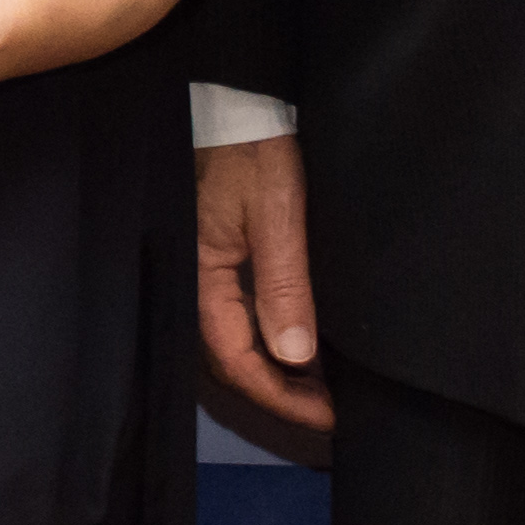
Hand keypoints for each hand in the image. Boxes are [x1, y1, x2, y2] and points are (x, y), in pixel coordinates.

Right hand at [194, 133, 332, 439]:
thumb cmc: (255, 153)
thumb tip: (295, 357)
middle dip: (278, 396)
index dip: (281, 397)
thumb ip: (283, 285)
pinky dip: (269, 343)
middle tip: (329, 415)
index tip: (328, 419)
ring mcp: (204, 273)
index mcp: (202, 277)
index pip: (236, 361)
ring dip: (275, 374)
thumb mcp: (277, 216)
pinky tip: (300, 348)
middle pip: (229, 362)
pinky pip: (238, 319)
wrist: (236, 104)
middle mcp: (196, 283)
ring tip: (320, 391)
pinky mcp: (218, 260)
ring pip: (233, 344)